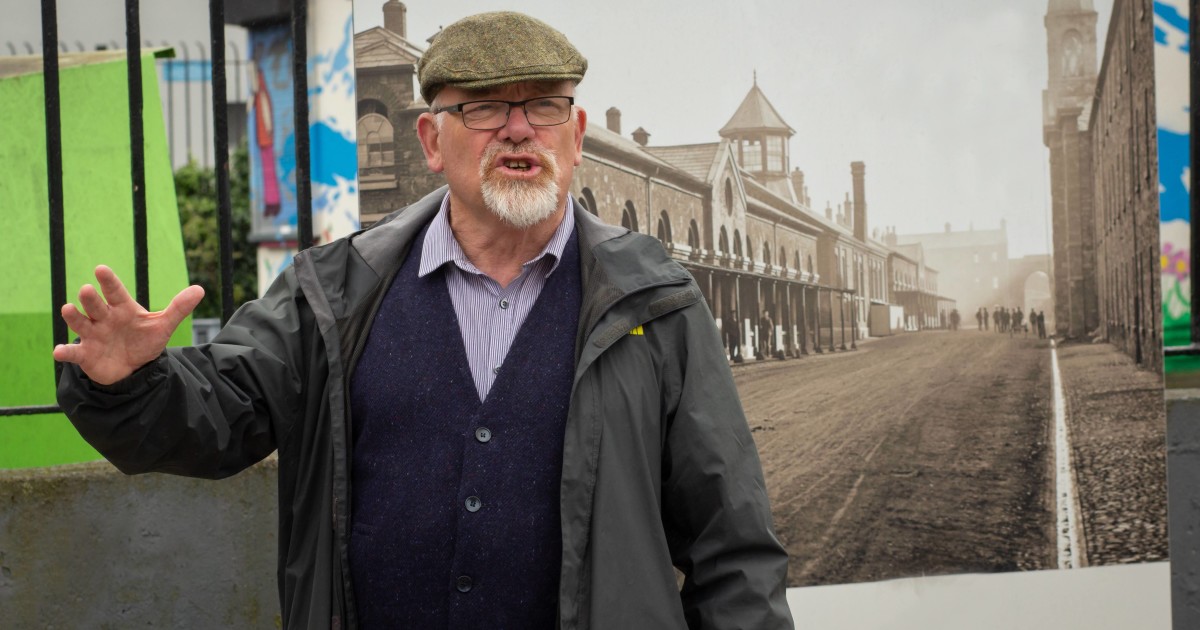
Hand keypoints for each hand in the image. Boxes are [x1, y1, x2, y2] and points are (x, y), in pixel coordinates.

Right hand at [52, 265, 204, 385]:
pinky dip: (65, 351)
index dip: (109, 281)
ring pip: (81, 323)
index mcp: (122, 308)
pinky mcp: (86, 354)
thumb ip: (178, 308)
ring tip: (68, 308)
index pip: (116, 292)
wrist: (133, 367)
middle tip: (87, 290)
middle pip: (96, 305)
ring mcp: (93, 335)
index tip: (101, 269)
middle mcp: (104, 318)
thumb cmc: (144, 340)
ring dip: (74, 317)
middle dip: (91, 298)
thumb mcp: (162, 326)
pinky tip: (59, 351)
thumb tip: (200, 289)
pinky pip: (74, 352)